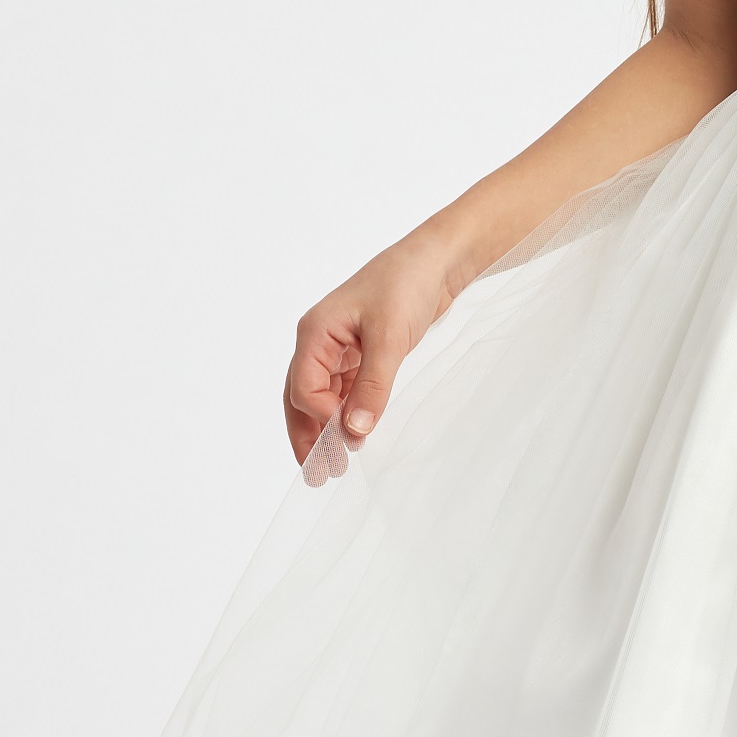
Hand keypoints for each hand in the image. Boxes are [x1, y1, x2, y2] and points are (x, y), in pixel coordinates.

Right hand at [284, 235, 458, 476]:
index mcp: (314, 333)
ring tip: (331, 467)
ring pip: (320, 398)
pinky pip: (342, 390)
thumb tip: (353, 431)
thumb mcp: (390, 338)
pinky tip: (353, 437)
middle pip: (300, 398)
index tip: (347, 440)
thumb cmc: (406, 285)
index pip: (303, 388)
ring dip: (324, 431)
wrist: (436, 261)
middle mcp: (318, 341)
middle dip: (307, 436)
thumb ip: (372, 386)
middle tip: (318, 475)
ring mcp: (337, 348)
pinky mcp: (359, 354)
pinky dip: (344, 414)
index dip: (322, 418)